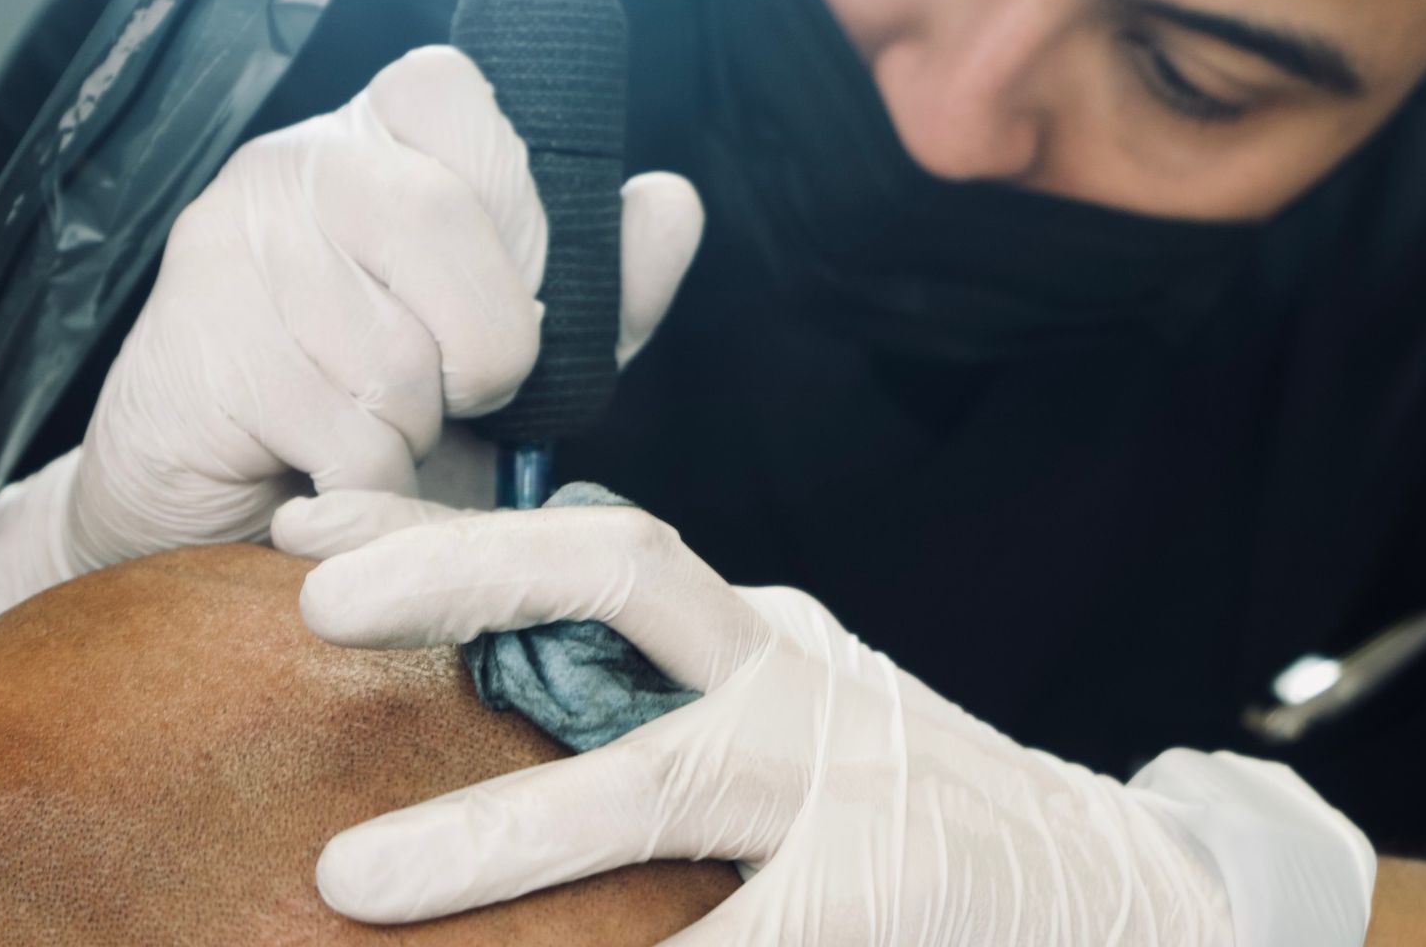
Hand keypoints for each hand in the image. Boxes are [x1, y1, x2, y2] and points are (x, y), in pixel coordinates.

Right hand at [0, 47, 702, 624]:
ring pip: (393, 348)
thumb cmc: (383, 426)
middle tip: (455, 395)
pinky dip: (371, 485)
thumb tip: (671, 203)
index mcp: (376, 143)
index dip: (508, 203)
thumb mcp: (517, 354)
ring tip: (376, 434)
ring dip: (417, 431)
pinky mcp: (189, 352)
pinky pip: (343, 430)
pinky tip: (332, 477)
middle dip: (487, 348)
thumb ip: (602, 287)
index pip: (446, 87)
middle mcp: (291, 167)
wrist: (227, 526)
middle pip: (440, 217)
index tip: (510, 287)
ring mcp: (226, 250)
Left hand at [285, 493, 1376, 945]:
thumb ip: (676, 694)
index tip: (312, 520)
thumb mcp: (798, 716)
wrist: (1114, 892)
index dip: (452, 525)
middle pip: (629, 575)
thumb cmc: (917, 808)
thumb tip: (500, 681)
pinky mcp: (880, 899)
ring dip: (499, 825)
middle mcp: (797, 681)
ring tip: (353, 881)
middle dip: (470, 571)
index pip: (597, 542)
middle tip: (318, 600)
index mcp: (764, 640)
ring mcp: (845, 785)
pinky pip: (730, 942)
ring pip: (658, 776)